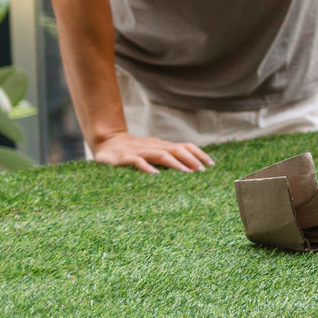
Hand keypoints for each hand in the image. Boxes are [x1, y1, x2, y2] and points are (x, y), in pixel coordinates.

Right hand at [90, 131, 213, 173]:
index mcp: (162, 146)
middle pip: (176, 150)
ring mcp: (140, 152)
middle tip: (203, 171)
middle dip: (191, 159)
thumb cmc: (133, 151)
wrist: (106, 142)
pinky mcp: (125, 158)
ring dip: (175, 163)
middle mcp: (153, 147)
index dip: (198, 154)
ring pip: (160, 155)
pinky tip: (155, 175)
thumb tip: (190, 168)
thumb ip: (168, 157)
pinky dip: (147, 168)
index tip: (212, 164)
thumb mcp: (152, 152)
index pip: (184, 147)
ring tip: (186, 173)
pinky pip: (137, 162)